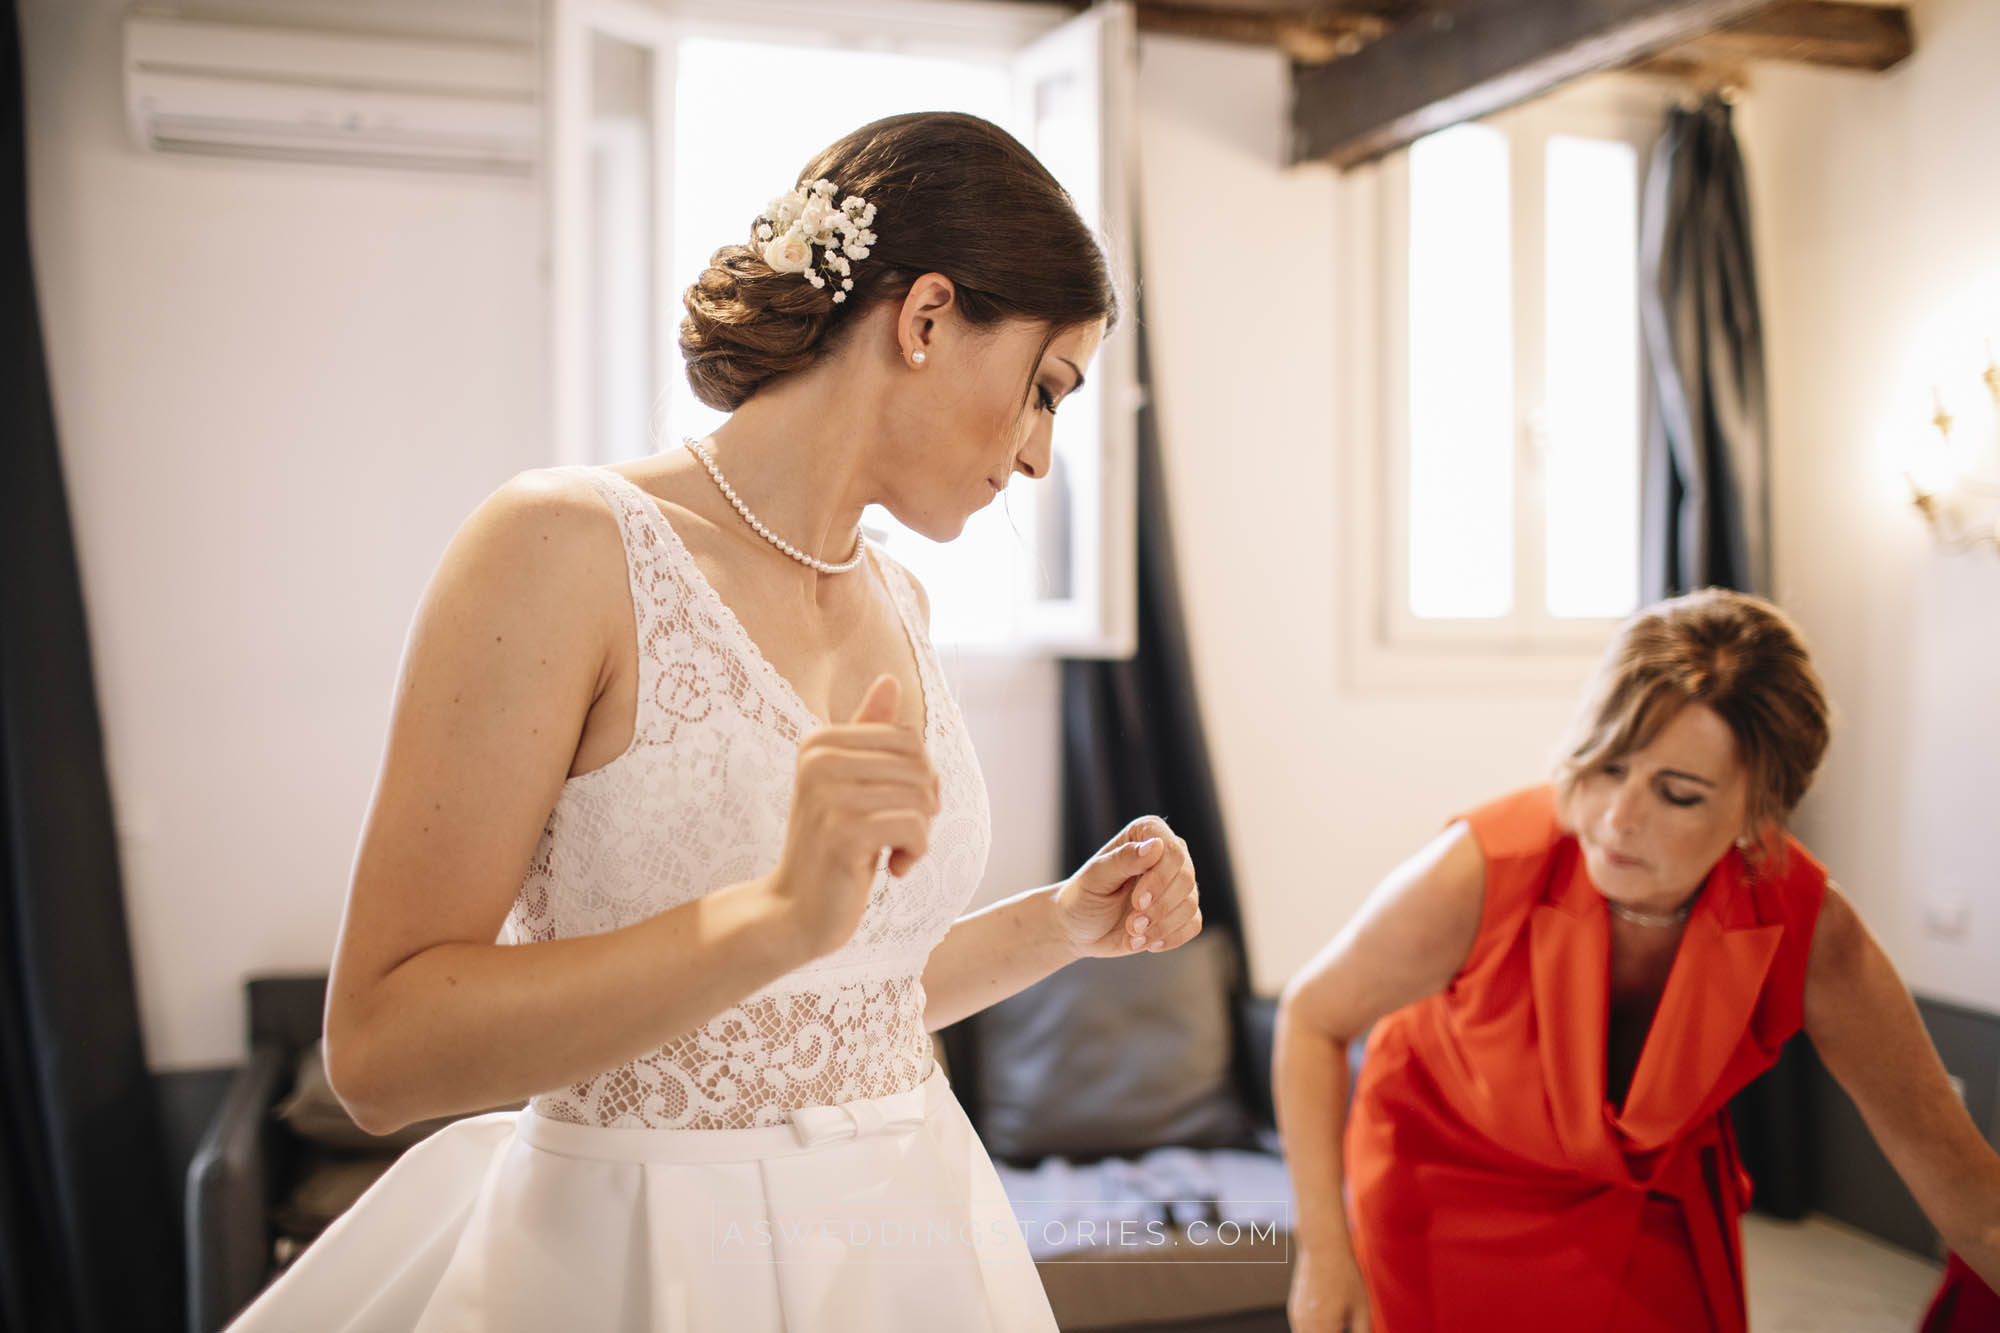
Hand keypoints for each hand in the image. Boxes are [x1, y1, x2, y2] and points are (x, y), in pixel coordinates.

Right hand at [767, 675, 939, 958]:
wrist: (796, 911)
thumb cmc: (831, 847)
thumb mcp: (850, 785)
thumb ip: (868, 734)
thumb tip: (889, 681)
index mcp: (820, 741)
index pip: (910, 739)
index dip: (920, 778)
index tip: (895, 809)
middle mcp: (819, 759)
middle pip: (919, 765)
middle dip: (923, 806)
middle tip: (897, 836)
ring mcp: (828, 794)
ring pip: (921, 798)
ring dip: (919, 835)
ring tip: (890, 853)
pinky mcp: (842, 831)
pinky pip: (916, 827)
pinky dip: (915, 853)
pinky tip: (891, 870)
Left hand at [1052, 815, 1201, 959]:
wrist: (1079, 929)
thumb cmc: (1082, 897)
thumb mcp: (1095, 878)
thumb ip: (1123, 859)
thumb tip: (1155, 845)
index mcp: (1145, 834)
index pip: (1172, 850)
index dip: (1160, 878)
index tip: (1138, 901)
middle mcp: (1166, 855)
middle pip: (1186, 878)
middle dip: (1160, 907)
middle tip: (1132, 924)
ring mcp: (1175, 884)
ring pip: (1190, 904)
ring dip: (1162, 926)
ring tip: (1133, 934)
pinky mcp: (1179, 912)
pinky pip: (1193, 925)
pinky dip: (1171, 937)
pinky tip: (1148, 944)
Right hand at [1287, 1245, 1371, 1332]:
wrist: (1322, 1247)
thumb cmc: (1344, 1274)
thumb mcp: (1361, 1307)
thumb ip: (1362, 1332)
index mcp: (1324, 1327)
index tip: (1350, 1330)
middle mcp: (1304, 1326)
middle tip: (1345, 1325)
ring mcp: (1296, 1318)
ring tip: (1340, 1321)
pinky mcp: (1293, 1310)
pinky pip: (1302, 1331)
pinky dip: (1315, 1331)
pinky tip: (1332, 1318)